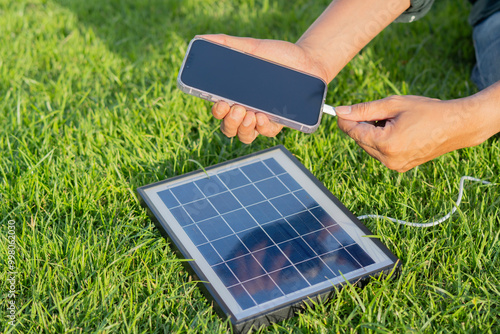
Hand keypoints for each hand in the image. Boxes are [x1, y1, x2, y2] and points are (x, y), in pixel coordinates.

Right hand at [199, 34, 329, 143]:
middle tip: (236, 108)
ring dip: (242, 128)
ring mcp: (261, 118)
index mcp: (235, 96)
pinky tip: (261, 117)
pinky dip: (262, 128)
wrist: (307, 60)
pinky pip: (267, 132)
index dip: (217, 112)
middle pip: (229, 128)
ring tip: (248, 114)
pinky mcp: (279, 121)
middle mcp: (246, 110)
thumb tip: (201, 38)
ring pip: (245, 136)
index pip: (220, 112)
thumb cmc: (277, 56)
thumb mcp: (252, 48)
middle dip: (229, 122)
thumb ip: (227, 44)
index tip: (219, 103)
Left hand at [335, 95, 485, 171]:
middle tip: (378, 111)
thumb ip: (364, 109)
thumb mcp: (393, 105)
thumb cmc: (427, 111)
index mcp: (386, 143)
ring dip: (372, 133)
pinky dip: (381, 141)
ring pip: (369, 147)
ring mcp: (395, 166)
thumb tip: (340, 112)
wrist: (456, 126)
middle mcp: (388, 159)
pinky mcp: (400, 167)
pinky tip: (397, 130)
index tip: (338, 111)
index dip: (344, 120)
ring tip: (393, 120)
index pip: (354, 132)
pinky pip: (380, 153)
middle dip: (362, 125)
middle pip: (360, 140)